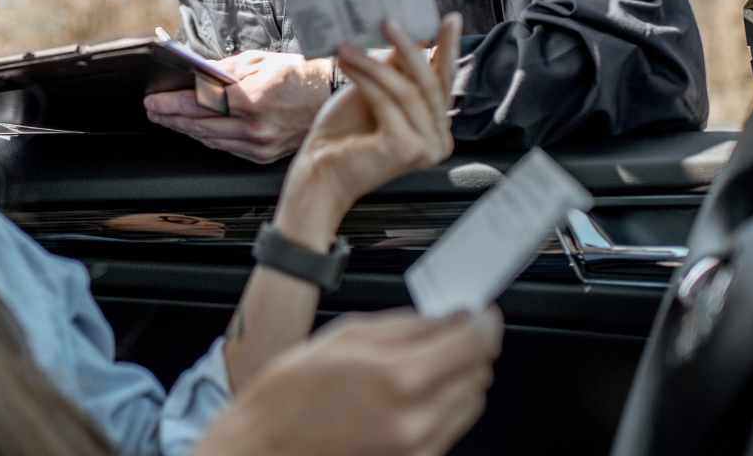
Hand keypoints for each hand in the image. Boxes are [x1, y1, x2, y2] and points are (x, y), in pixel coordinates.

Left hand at [143, 51, 332, 163]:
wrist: (330, 96)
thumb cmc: (298, 76)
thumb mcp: (259, 61)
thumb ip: (224, 71)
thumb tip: (196, 75)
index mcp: (253, 98)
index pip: (200, 103)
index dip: (172, 103)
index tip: (154, 100)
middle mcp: (255, 126)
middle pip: (200, 124)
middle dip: (172, 117)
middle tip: (154, 110)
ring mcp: (260, 144)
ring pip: (211, 139)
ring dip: (186, 129)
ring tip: (169, 119)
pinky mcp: (264, 155)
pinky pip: (227, 148)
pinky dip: (208, 138)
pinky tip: (195, 130)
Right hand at [196, 307, 503, 455]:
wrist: (268, 446)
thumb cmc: (292, 393)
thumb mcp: (346, 336)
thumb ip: (407, 325)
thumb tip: (451, 316)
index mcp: (397, 378)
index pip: (474, 343)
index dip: (484, 321)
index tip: (482, 311)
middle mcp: (416, 420)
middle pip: (478, 373)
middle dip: (468, 349)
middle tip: (447, 333)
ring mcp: (418, 449)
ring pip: (470, 402)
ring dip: (457, 378)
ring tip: (421, 366)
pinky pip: (451, 428)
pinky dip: (442, 406)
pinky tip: (409, 394)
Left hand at [281, 13, 461, 217]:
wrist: (319, 173)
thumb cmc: (344, 135)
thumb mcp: (374, 94)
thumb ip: (396, 72)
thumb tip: (409, 33)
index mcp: (437, 130)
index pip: (444, 83)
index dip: (448, 49)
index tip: (450, 18)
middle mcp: (439, 142)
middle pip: (430, 84)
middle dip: (411, 47)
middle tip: (391, 20)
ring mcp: (426, 148)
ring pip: (405, 90)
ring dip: (374, 62)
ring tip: (348, 43)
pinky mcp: (406, 148)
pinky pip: (386, 100)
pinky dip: (365, 78)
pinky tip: (346, 62)